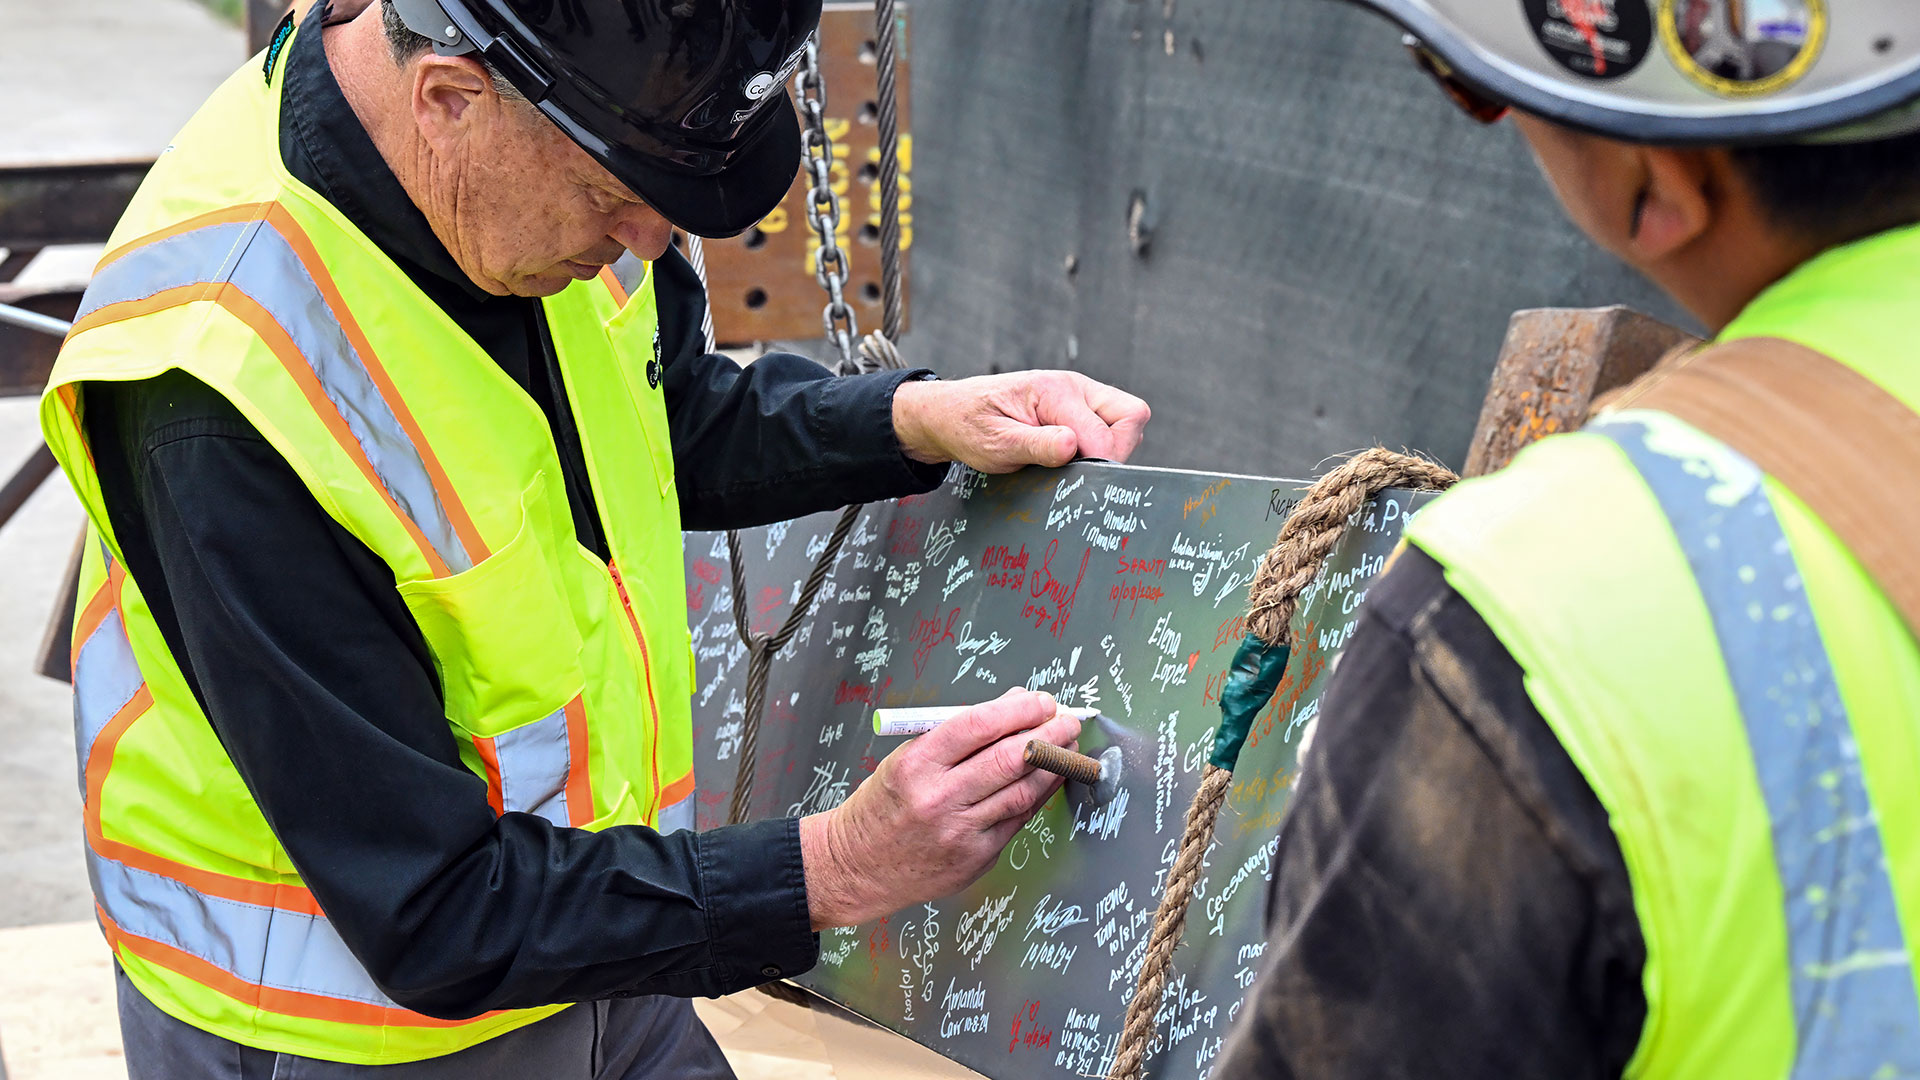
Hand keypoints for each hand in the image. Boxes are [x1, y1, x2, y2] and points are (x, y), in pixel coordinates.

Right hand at [798, 689, 1081, 928]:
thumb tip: (1013, 706)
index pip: (976, 726)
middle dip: (1048, 735)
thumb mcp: (906, 758)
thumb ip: (958, 735)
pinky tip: (1048, 779)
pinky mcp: (975, 858)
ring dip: (1053, 766)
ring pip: (1022, 792)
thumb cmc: (885, 806)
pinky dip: (1037, 795)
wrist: (858, 866)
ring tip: (1067, 748)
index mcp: (915, 766)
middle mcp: (938, 799)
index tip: (1041, 700)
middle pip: (1008, 760)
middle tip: (1067, 721)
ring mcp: (959, 832)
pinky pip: (1017, 820)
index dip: (1017, 710)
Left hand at [892, 371, 1149, 473]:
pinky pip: (1111, 426)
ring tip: (1074, 464)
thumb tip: (1071, 447)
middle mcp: (1075, 387)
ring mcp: (1080, 396)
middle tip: (1085, 473)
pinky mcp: (1079, 409)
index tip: (1081, 486)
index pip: (1103, 431)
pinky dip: (1102, 446)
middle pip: (1132, 415)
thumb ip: (1035, 446)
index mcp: (1055, 391)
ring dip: (1110, 447)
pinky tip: (1073, 458)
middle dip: (1118, 449)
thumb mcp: (996, 443)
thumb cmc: (970, 426)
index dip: (1099, 463)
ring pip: (1127, 420)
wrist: (950, 414)